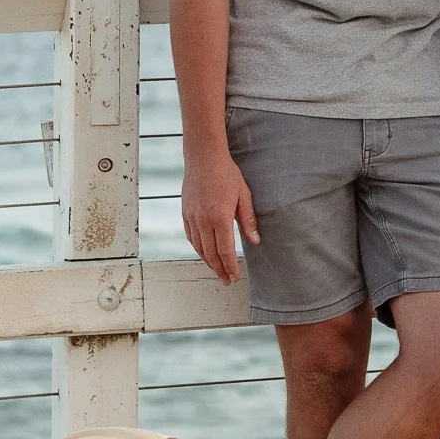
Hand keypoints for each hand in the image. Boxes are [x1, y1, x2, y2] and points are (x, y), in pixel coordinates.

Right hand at [180, 147, 258, 283]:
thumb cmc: (226, 174)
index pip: (225, 251)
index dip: (230, 267)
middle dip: (220, 270)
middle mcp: (203, 221)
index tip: (235, 277)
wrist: (203, 158)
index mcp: (220, 217)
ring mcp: (192, 218)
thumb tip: (255, 241)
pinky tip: (205, 253)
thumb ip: (248, 220)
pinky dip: (198, 249)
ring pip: (198, 248)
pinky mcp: (185, 213)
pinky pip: (191, 237)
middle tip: (227, 280)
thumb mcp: (244, 196)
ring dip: (208, 262)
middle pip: (210, 254)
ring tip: (218, 270)